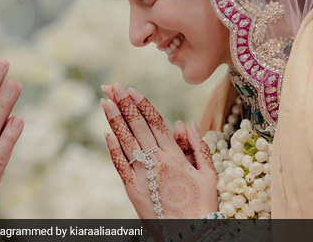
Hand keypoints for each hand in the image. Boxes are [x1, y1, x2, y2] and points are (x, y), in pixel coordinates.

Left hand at [101, 83, 217, 218]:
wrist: (191, 234)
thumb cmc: (202, 205)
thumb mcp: (208, 174)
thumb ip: (198, 147)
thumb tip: (185, 123)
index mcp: (175, 156)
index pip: (155, 123)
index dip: (142, 104)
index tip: (131, 90)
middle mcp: (157, 161)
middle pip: (137, 126)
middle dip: (124, 104)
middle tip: (111, 86)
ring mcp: (143, 175)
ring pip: (126, 141)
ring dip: (114, 119)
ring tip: (104, 101)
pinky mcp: (133, 189)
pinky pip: (120, 165)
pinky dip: (113, 148)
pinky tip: (106, 133)